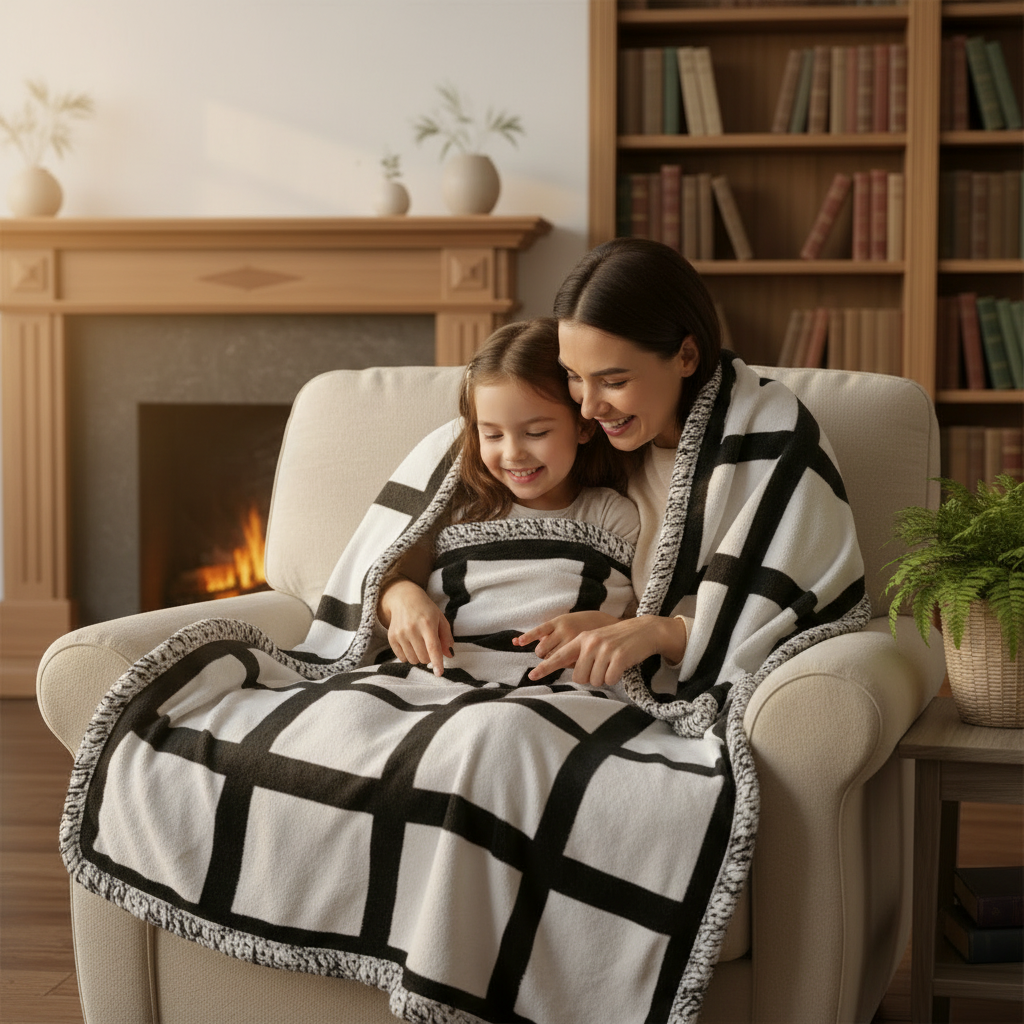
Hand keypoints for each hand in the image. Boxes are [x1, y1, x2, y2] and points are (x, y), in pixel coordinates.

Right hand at [379, 579, 453, 676]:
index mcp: (427, 623)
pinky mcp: (391, 638)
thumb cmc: (426, 609)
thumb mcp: (440, 619)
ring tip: (419, 645)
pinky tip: (410, 645)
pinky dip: (408, 656)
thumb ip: (446, 637)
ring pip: (412, 660)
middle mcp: (412, 629)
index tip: (439, 673)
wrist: (403, 598)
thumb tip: (449, 655)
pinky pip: (402, 658)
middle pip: (423, 657)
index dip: (437, 662)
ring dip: (419, 657)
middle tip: (429, 647)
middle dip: (429, 657)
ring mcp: (400, 634)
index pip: (433, 647)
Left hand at [527, 615, 687, 687]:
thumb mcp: (595, 641)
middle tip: (602, 668)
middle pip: (578, 678)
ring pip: (594, 681)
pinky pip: (610, 679)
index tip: (532, 676)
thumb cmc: (617, 641)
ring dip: (604, 678)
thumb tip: (572, 675)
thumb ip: (580, 654)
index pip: (559, 656)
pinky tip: (620, 667)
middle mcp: (590, 642)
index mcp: (581, 639)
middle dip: (590, 678)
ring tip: (612, 665)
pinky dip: (615, 678)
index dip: (545, 668)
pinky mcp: (618, 656)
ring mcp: (604, 649)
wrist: (643, 631)